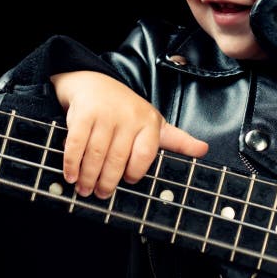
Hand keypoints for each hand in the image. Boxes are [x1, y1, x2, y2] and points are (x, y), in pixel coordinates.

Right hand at [51, 70, 207, 197]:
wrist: (95, 83)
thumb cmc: (128, 110)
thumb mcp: (155, 123)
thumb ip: (177, 140)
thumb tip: (204, 150)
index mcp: (149, 121)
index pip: (145, 154)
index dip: (135, 172)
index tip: (128, 181)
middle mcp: (129, 116)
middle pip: (119, 158)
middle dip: (108, 181)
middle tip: (101, 194)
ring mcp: (106, 114)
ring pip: (97, 153)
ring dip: (89, 176)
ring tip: (85, 189)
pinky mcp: (84, 114)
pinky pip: (77, 143)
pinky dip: (73, 162)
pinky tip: (72, 175)